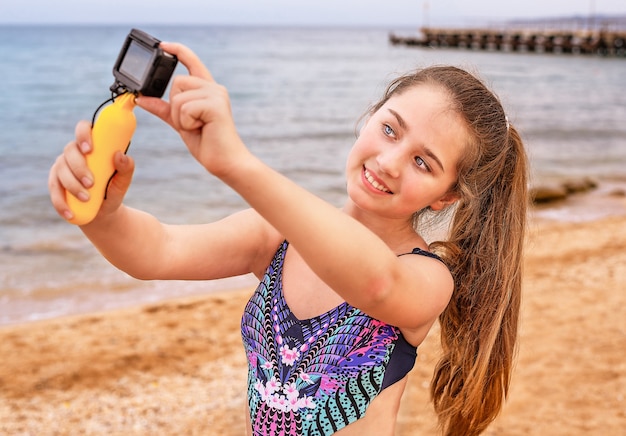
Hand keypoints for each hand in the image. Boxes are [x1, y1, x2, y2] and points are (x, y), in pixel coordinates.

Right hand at [48, 120, 134, 221]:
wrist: (103, 212)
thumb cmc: (113, 191)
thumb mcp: (123, 182)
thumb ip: (126, 169)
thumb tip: (120, 155)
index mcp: (92, 145)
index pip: (83, 128)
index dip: (84, 134)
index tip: (90, 149)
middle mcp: (74, 153)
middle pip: (70, 150)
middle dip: (79, 167)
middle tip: (91, 183)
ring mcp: (62, 166)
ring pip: (60, 170)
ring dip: (72, 185)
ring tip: (87, 199)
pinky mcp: (55, 182)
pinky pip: (53, 189)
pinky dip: (61, 202)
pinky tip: (69, 213)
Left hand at [136, 42, 248, 177]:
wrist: (226, 162)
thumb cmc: (208, 143)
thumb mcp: (180, 123)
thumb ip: (164, 109)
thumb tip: (142, 99)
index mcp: (208, 90)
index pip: (192, 62)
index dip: (177, 51)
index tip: (163, 45)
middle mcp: (214, 88)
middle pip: (177, 82)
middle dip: (175, 106)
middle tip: (191, 123)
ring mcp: (216, 95)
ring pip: (178, 96)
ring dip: (180, 117)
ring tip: (197, 127)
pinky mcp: (215, 105)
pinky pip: (184, 107)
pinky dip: (186, 122)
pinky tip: (202, 129)